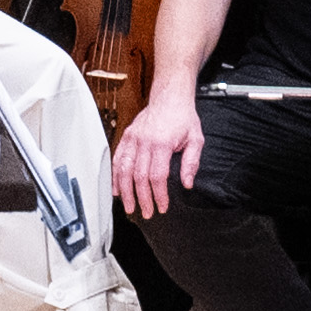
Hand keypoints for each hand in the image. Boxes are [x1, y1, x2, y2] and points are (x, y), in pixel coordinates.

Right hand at [115, 97, 198, 218]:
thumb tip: (187, 183)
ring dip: (125, 191)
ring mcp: (133, 139)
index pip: (157, 176)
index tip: (162, 207)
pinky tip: (116, 189)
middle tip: (146, 213)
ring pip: (124, 170)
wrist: (169, 97)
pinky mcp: (127, 137)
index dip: (158, 195)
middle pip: (138, 176)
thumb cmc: (183, 118)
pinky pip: (117, 159)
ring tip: (129, 206)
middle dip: (142, 198)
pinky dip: (115, 176)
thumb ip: (191, 163)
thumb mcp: (196, 139)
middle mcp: (144, 141)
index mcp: (162, 143)